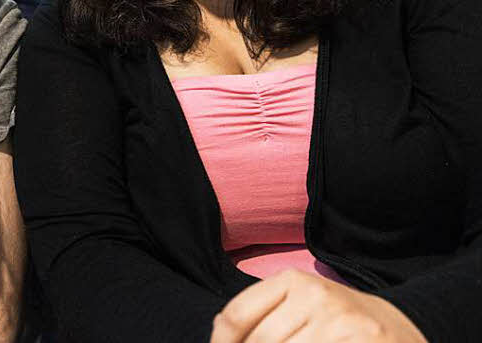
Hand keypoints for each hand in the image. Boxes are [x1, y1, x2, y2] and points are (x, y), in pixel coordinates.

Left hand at [210, 269, 426, 342]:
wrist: (397, 326)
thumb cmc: (334, 319)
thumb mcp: (298, 304)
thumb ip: (260, 315)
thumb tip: (219, 335)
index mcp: (291, 280)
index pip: (236, 315)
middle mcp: (314, 295)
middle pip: (259, 342)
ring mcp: (340, 320)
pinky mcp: (364, 340)